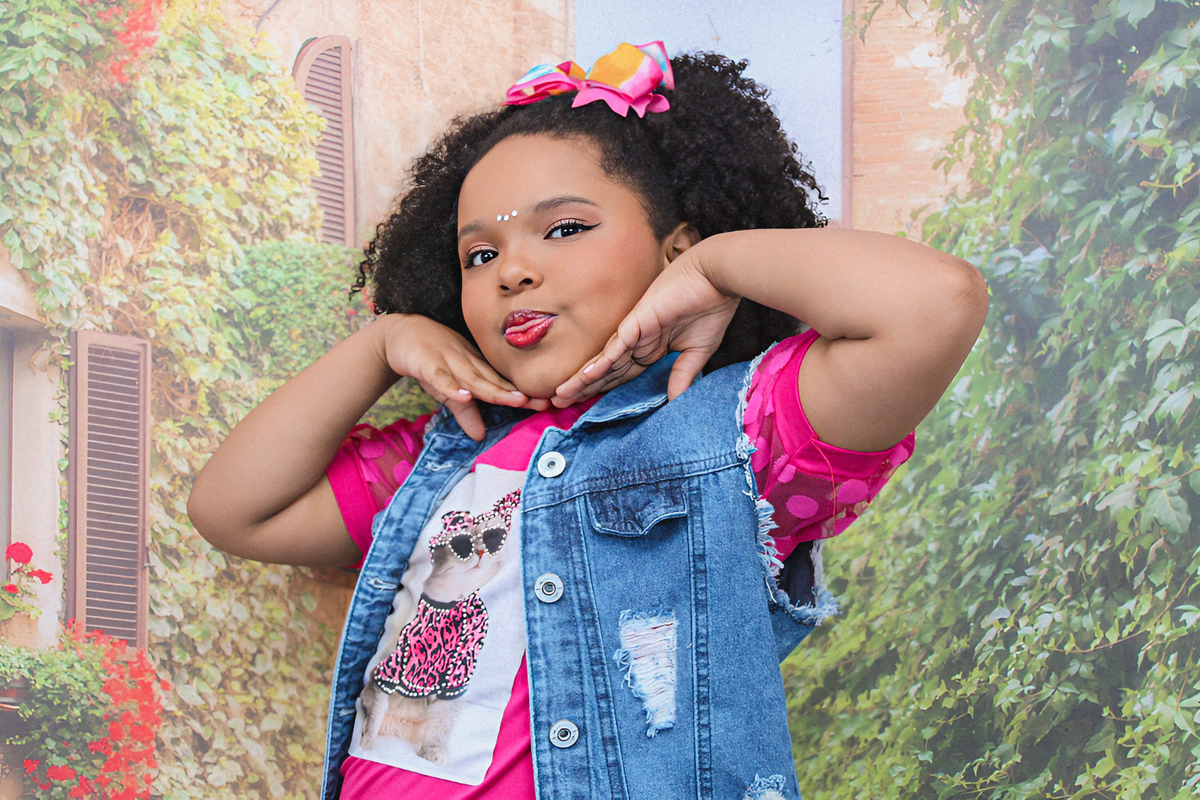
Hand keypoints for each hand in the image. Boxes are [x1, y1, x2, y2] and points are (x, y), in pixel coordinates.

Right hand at [377, 315, 549, 440]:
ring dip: (493, 390)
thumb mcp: (450, 389)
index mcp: (475, 369)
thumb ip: (465, 412)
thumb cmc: (431, 360)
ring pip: (473, 379)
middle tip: (543, 403)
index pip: (502, 384)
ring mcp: (448, 362)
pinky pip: (440, 377)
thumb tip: (480, 436)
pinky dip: (451, 387)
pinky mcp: (426, 364)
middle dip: (517, 394)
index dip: (523, 394)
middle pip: (494, 381)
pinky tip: (463, 395)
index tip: (548, 403)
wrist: (400, 334)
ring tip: (515, 400)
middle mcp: (467, 364)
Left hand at [552, 251, 739, 406]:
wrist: (717, 278)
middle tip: (557, 402)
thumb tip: (673, 402)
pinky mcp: (638, 321)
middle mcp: (639, 341)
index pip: (622, 374)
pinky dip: (602, 362)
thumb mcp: (697, 352)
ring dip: (582, 379)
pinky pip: (617, 346)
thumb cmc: (711, 308)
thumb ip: (682, 376)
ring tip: (560, 395)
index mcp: (652, 348)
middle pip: (606, 370)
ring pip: (604, 361)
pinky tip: (585, 376)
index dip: (603, 389)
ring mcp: (636, 331)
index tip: (583, 405)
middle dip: (583, 387)